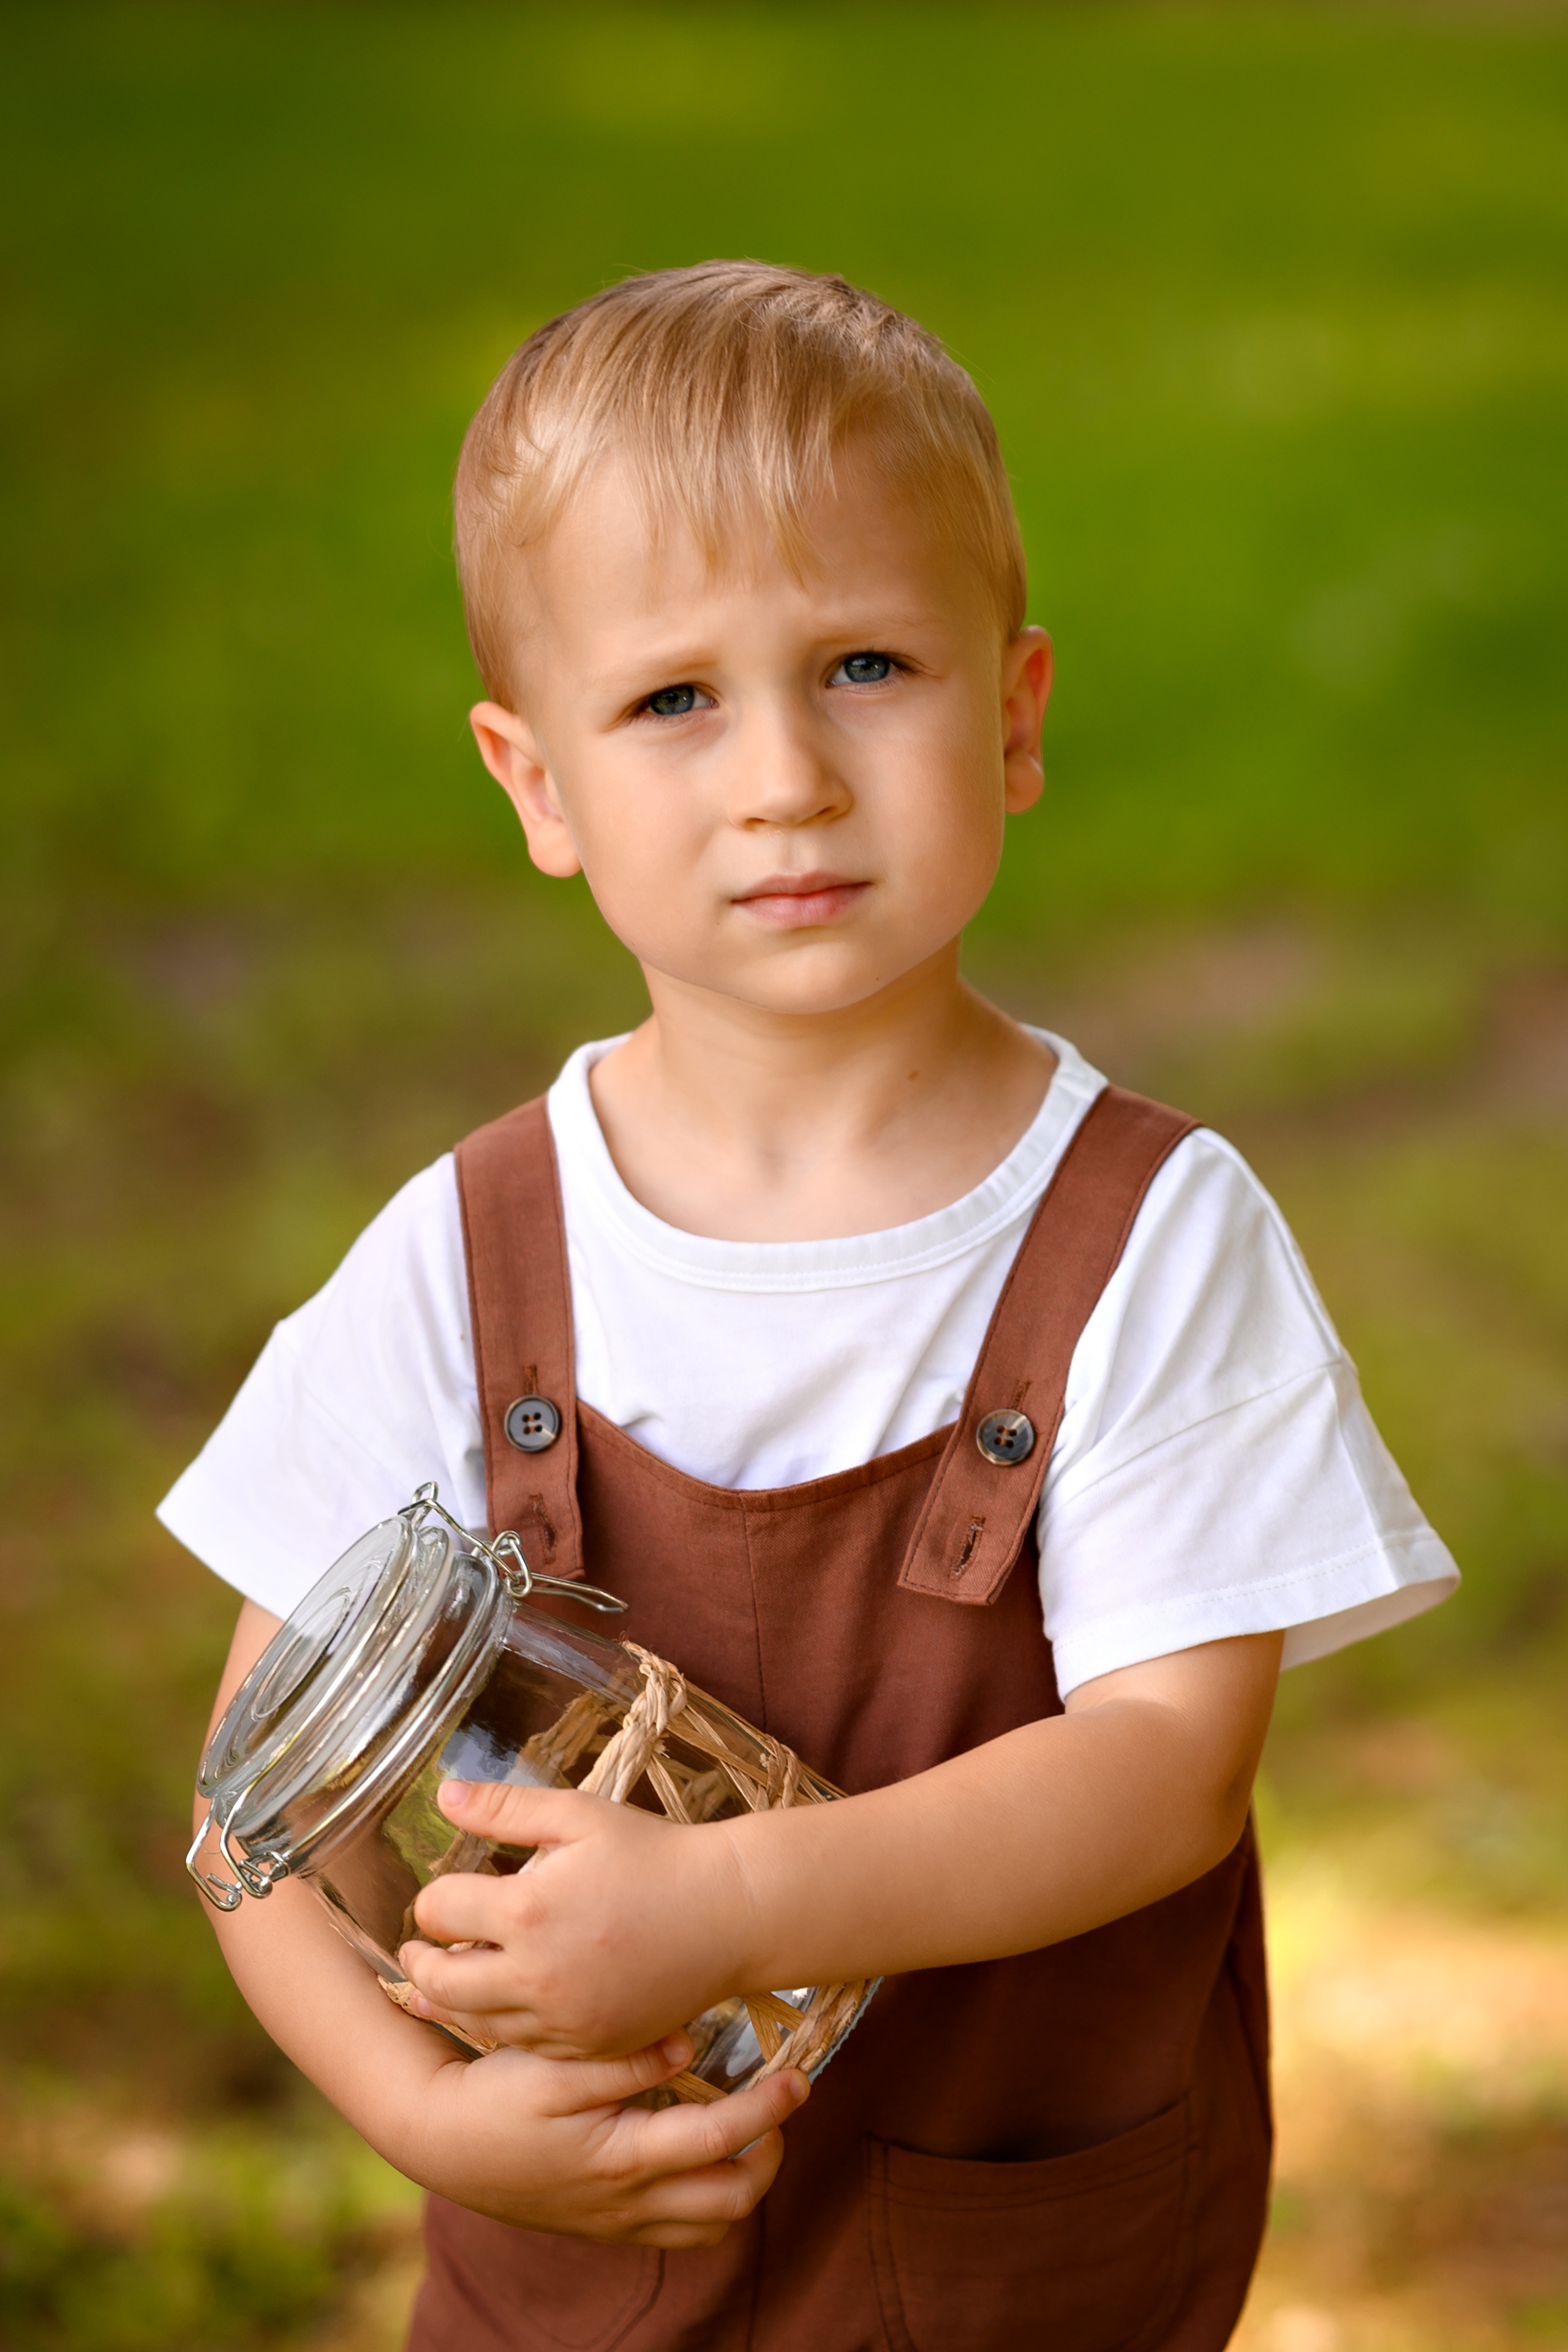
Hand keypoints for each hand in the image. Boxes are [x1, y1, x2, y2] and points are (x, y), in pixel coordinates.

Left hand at [399, 1779, 756, 2057]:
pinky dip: (505, 2025)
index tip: (444, 1896)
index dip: (434, 1900)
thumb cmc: (653, 1854)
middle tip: (417, 1952)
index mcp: (527, 1910)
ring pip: (476, 2022)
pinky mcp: (588, 2047)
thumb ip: (506, 1808)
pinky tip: (507, 2003)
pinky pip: (524, 2047)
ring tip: (450, 1979)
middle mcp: (536, 1974)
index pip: (438, 1912)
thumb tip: (443, 1793)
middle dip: (421, 1963)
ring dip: (456, 1999)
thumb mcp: (580, 1815)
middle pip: (441, 1982)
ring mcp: (563, 2019)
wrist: (728, 1914)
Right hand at [409, 2028, 807, 2245]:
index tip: (796, 2076)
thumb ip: (624, 2059)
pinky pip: (676, 2227)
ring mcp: (614, 2221)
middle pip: (730, 2202)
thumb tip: (688, 2047)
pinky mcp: (602, 2223)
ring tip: (746, 2127)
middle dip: (769, 2155)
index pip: (719, 2142)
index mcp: (620, 2159)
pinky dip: (703, 2196)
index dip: (767, 2110)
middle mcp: (626, 2203)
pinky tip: (694, 2148)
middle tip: (778, 2104)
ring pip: (707, 2225)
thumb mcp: (554, 2066)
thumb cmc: (495, 2094)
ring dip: (740, 2181)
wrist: (439, 2141)